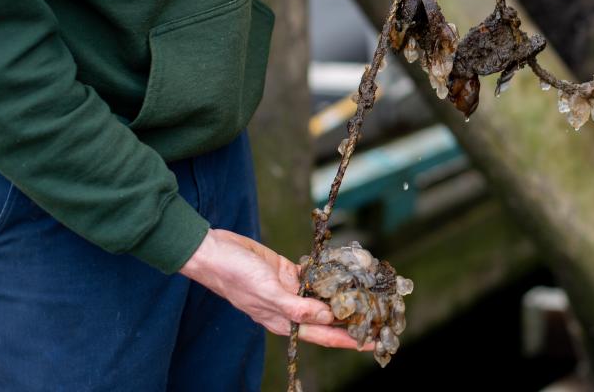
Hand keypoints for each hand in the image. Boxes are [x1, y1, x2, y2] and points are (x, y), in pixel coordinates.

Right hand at [179, 229, 367, 349]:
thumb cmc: (234, 275)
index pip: (324, 335)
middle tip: (380, 316)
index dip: (349, 340)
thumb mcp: (267, 292)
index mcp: (284, 320)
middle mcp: (290, 308)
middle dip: (352, 319)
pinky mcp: (286, 271)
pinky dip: (327, 273)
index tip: (372, 342)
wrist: (213, 251)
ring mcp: (289, 289)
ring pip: (323, 296)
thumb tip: (326, 317)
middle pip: (328, 318)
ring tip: (369, 294)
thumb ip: (296, 306)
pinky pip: (313, 275)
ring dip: (343, 296)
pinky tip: (343, 269)